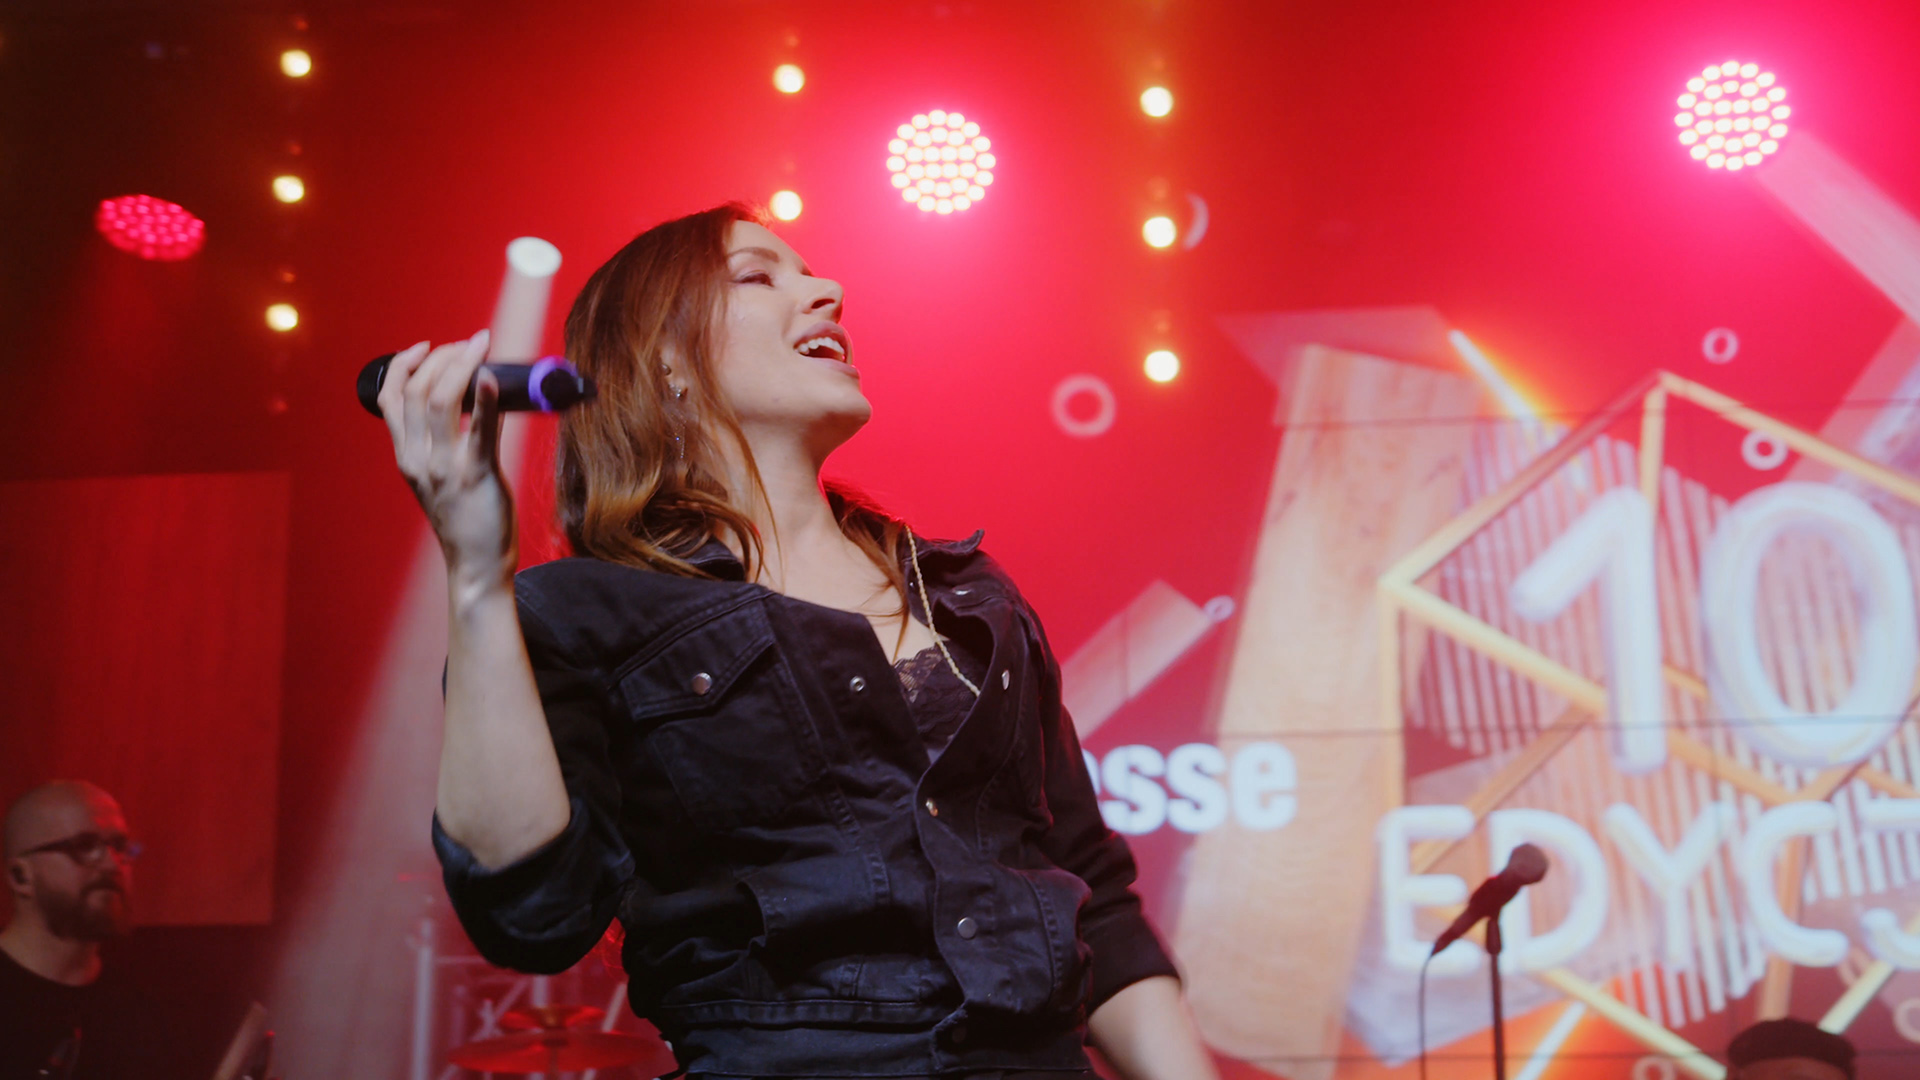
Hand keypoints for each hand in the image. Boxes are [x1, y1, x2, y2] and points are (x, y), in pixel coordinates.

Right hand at [378, 330, 517, 591]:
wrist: (475, 566)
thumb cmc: (465, 520)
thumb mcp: (439, 477)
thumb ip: (443, 442)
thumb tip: (473, 399)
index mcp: (406, 456)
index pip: (390, 398)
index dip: (404, 364)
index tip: (425, 346)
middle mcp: (418, 459)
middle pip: (414, 391)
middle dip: (439, 357)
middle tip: (466, 344)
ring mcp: (445, 467)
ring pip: (438, 401)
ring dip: (459, 365)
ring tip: (479, 346)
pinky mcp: (476, 475)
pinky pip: (478, 430)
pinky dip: (485, 398)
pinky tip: (492, 376)